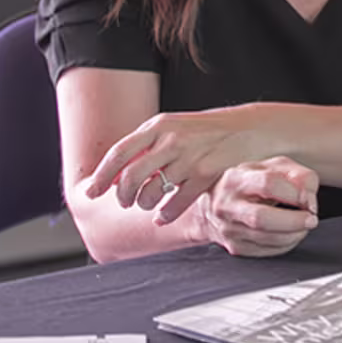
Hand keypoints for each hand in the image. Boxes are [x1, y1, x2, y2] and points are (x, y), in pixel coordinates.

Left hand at [81, 107, 259, 225]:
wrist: (250, 128)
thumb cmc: (207, 130)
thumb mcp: (175, 126)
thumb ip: (148, 144)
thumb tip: (116, 171)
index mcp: (158, 124)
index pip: (119, 153)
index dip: (102, 176)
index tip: (91, 193)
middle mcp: (171, 139)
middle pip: (131, 177)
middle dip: (123, 196)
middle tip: (125, 203)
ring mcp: (189, 157)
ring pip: (152, 192)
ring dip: (145, 205)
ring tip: (148, 206)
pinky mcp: (206, 174)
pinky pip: (176, 202)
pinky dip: (166, 214)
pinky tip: (163, 217)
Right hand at [203, 157, 321, 256]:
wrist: (214, 205)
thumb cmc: (250, 183)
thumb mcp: (274, 168)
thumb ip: (298, 175)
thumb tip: (309, 196)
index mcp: (237, 179)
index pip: (268, 184)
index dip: (294, 193)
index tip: (308, 199)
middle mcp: (228, 205)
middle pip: (262, 218)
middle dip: (293, 221)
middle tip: (311, 219)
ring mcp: (228, 229)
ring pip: (264, 238)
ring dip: (293, 235)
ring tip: (303, 227)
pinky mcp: (234, 247)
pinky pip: (265, 251)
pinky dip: (285, 246)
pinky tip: (290, 235)